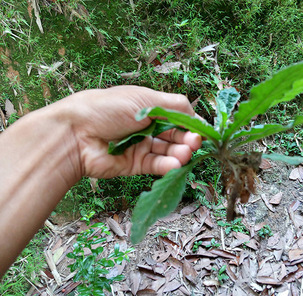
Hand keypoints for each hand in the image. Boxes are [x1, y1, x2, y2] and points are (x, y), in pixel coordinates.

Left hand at [63, 86, 201, 177]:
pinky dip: (167, 166)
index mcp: (149, 107)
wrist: (76, 133)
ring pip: (167, 152)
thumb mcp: (145, 98)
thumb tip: (197, 115)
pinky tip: (175, 164)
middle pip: (175, 135)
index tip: (202, 131)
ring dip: (180, 153)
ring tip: (186, 154)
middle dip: (187, 139)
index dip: (191, 124)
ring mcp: (141, 146)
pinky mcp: (135, 164)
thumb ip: (175, 105)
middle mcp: (147, 127)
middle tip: (195, 143)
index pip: (178, 117)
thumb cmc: (108, 108)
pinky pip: (156, 166)